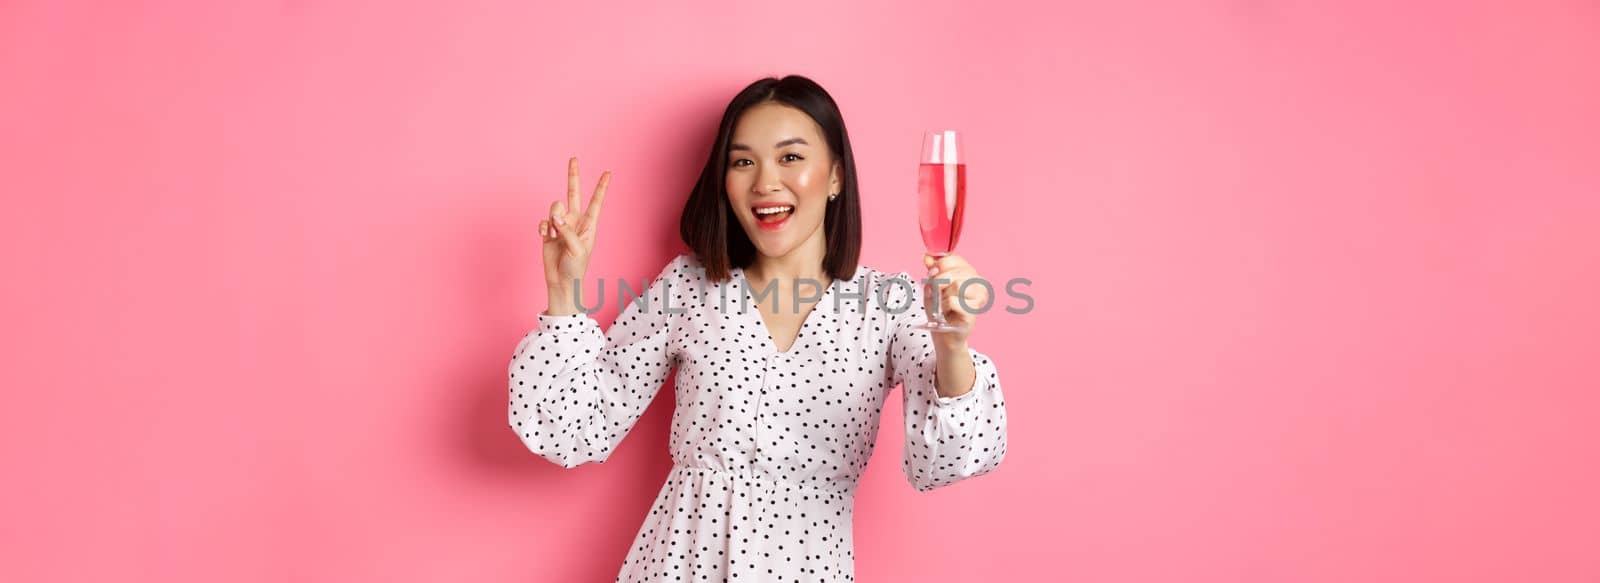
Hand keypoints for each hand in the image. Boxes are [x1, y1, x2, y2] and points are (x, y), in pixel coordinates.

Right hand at [540, 157, 609, 298]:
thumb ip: (566, 229)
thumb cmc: (576, 267)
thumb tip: (555, 215)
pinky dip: (543, 227)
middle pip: (574, 193)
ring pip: (554, 208)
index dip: (601, 187)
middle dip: (573, 176)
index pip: (596, 202)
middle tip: (574, 159)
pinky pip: (543, 221)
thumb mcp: (577, 248)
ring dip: (552, 218)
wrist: (561, 281)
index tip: (608, 172)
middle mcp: (575, 221)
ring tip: (554, 232)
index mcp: (589, 225)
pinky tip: (545, 235)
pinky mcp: (548, 231)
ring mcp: (561, 225)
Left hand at [922, 253, 990, 342]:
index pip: (953, 259)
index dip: (939, 266)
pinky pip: (952, 301)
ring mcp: (977, 298)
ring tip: (943, 305)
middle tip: (937, 295)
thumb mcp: (931, 288)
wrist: (943, 337)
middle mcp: (977, 283)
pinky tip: (947, 313)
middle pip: (954, 272)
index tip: (932, 275)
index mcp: (968, 273)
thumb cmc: (939, 312)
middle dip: (938, 283)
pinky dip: (944, 307)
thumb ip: (931, 271)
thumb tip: (927, 256)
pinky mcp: (973, 312)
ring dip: (942, 296)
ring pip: (956, 284)